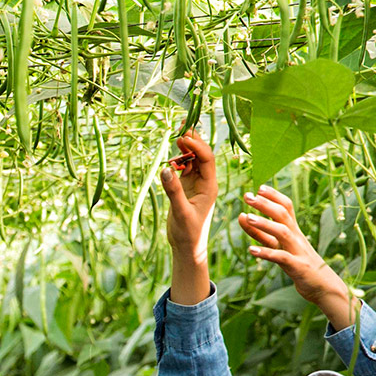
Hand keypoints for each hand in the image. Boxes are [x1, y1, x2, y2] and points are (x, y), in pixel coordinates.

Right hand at [159, 131, 217, 305]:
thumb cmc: (188, 234)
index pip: (207, 159)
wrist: (187, 249)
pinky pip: (184, 169)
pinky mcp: (186, 189)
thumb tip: (165, 168)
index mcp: (210, 186)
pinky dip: (179, 160)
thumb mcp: (180, 212)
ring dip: (185, 148)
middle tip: (181, 126)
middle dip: (193, 141)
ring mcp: (196, 185)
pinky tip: (171, 156)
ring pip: (193, 160)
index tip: (183, 137)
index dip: (197, 146)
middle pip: (202, 155)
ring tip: (176, 136)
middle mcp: (205, 182)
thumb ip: (173, 191)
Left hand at [238, 186, 355, 330]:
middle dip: (265, 204)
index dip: (273, 196)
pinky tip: (251, 251)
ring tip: (247, 217)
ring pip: (282, 232)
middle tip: (247, 196)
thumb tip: (242, 216)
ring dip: (264, 224)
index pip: (286, 207)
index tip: (258, 188)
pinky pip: (281, 258)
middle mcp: (297, 238)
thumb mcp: (279, 248)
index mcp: (294, 231)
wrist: (324, 288)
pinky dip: (266, 253)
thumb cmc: (299, 266)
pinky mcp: (297, 267)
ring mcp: (298, 252)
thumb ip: (261, 234)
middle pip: (283, 215)